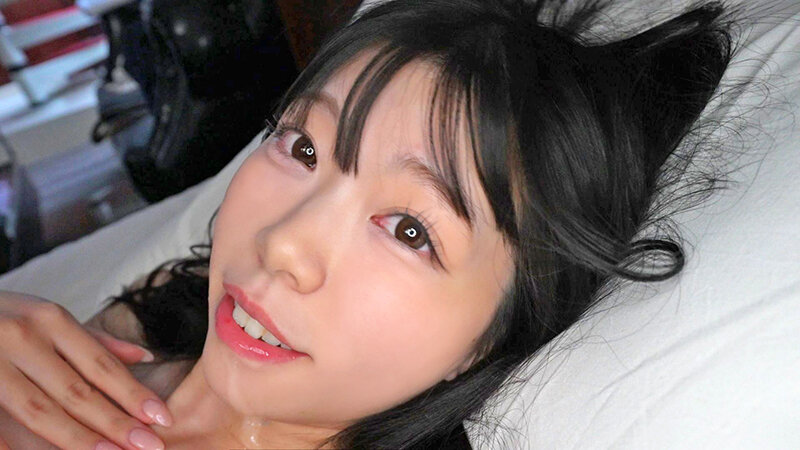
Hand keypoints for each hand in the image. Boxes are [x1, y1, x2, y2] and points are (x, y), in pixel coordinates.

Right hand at [0, 291, 171, 449]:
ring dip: (80, 440)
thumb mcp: (46, 316)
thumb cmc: (1, 315)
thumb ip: (95, 341)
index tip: (162, 418)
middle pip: (77, 392)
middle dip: (116, 423)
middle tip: (150, 447)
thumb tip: (146, 358)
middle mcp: (21, 338)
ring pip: (41, 412)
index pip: (100, 365)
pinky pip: (4, 424)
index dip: (132, 394)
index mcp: (49, 319)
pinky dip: (28, 444)